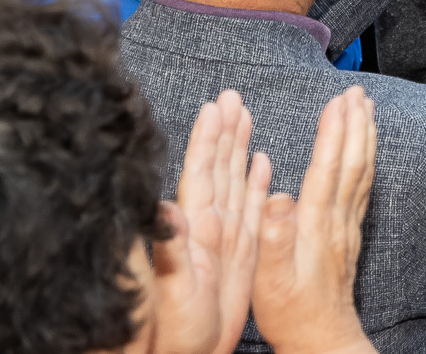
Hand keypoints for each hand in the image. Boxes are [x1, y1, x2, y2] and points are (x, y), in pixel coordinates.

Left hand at [151, 89, 268, 353]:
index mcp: (197, 232)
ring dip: (238, 147)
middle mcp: (208, 228)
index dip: (206, 139)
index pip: (201, 174)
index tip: (215, 106)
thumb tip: (163, 209)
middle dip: (223, 131)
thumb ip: (169, 253)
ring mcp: (224, 238)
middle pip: (216, 169)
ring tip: (244, 115)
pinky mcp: (239, 251)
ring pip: (233, 181)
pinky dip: (256, 182)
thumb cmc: (178, 336)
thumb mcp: (174, 297)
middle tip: (231, 95)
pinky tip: (261, 162)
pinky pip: (249, 207)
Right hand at [252, 86, 377, 353]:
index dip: (334, 132)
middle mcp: (337, 220)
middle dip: (355, 124)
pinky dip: (365, 162)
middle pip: (352, 163)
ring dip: (364, 138)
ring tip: (366, 110)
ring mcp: (347, 228)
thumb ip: (273, 237)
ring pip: (362, 173)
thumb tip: (277, 194)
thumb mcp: (270, 280)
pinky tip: (364, 154)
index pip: (328, 168)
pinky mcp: (349, 237)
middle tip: (358, 91)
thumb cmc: (291, 313)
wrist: (322, 340)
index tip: (338, 100)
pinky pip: (362, 189)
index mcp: (315, 224)